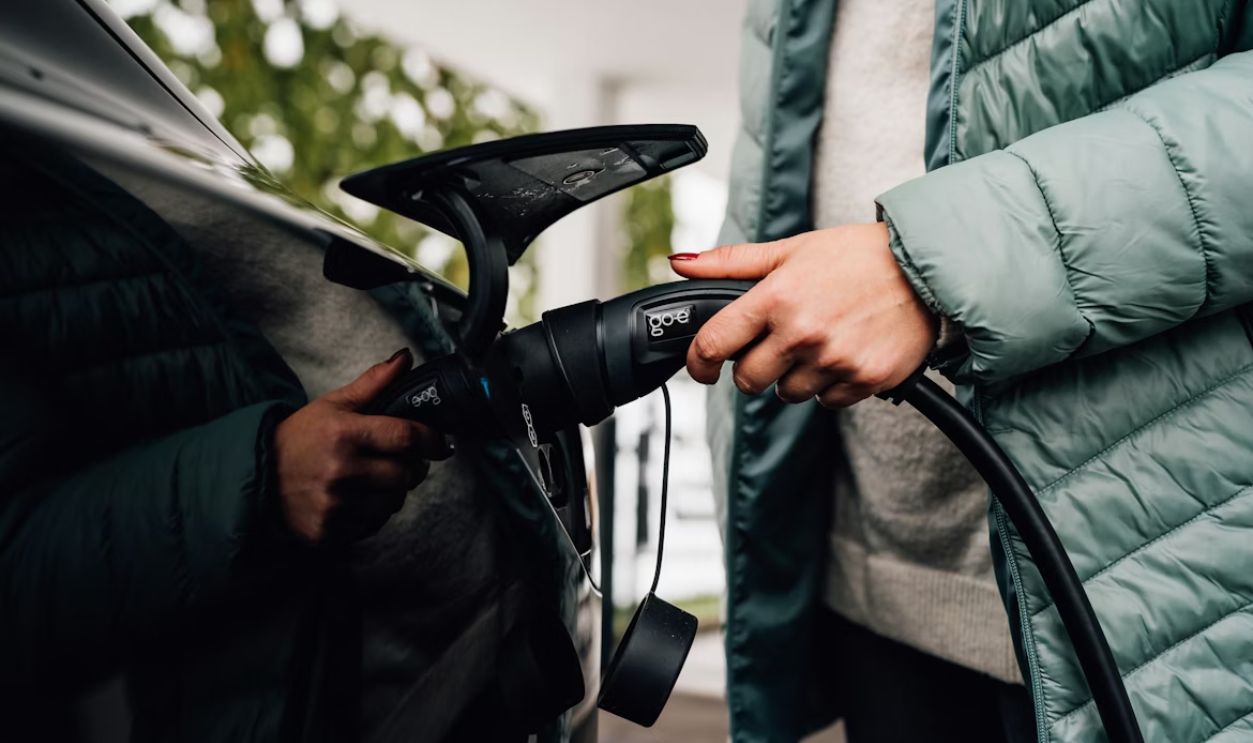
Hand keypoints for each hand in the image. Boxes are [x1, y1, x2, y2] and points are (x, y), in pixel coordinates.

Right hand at [273, 348, 451, 543]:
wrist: (257, 476)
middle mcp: (341, 471)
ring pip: (393, 501)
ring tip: (373, 479)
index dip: (432, 440)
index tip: (440, 443)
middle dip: (411, 467)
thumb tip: (405, 357)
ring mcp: (335, 505)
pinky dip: (372, 512)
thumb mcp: (333, 404)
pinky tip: (354, 499)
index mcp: (344, 433)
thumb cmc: (300, 438)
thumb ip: (373, 382)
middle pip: (406, 474)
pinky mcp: (329, 532)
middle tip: (401, 461)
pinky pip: (373, 524)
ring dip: (392, 491)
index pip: (406, 437)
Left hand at [669, 223, 936, 407]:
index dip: (698, 362)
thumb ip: (731, 262)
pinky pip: (827, 402)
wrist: (927, 267)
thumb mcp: (791, 248)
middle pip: (748, 379)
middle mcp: (802, 332)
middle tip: (774, 347)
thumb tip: (679, 264)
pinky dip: (830, 386)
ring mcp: (834, 360)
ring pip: (788, 394)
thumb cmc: (857, 255)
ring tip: (818, 344)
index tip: (701, 368)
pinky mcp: (864, 379)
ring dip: (794, 377)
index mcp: (777, 297)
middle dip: (753, 368)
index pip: (714, 343)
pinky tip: (844, 355)